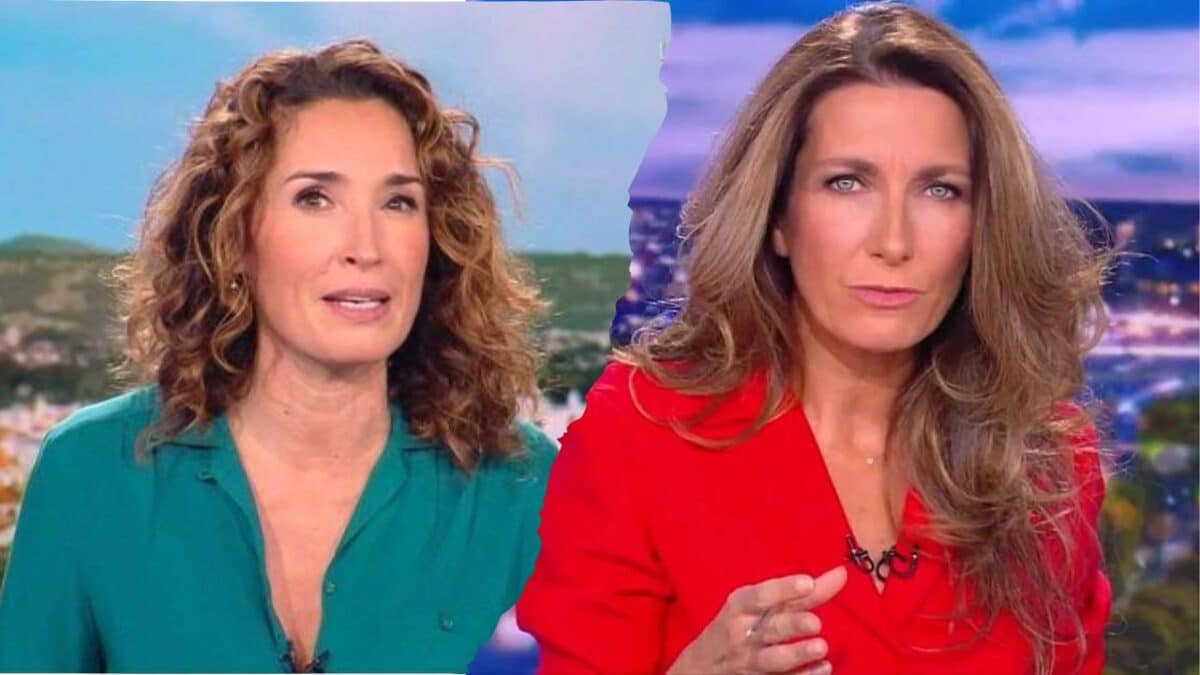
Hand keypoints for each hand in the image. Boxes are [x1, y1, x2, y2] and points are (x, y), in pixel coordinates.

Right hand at [666, 565, 847, 674]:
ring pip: (774, 658)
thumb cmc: (736, 626)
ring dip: (797, 653)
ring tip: (821, 647)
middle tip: (815, 622)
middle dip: (792, 624)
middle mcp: (742, 632)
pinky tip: (822, 668)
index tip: (807, 583)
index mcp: (740, 607)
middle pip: (769, 628)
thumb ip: (798, 593)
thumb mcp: (755, 605)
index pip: (760, 595)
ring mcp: (749, 660)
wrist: (700, 667)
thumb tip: (841, 573)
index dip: (783, 589)